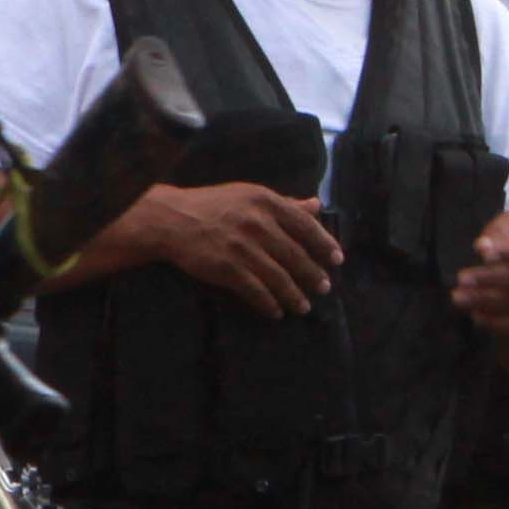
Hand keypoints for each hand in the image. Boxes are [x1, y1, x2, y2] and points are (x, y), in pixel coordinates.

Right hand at [133, 180, 339, 315]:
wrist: (171, 219)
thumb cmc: (213, 206)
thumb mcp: (250, 196)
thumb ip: (285, 203)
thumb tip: (316, 205)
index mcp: (266, 202)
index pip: (305, 225)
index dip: (324, 244)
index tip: (337, 260)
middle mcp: (257, 223)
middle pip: (296, 255)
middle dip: (313, 275)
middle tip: (324, 288)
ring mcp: (242, 247)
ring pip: (279, 277)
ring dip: (294, 295)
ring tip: (303, 307)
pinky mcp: (226, 267)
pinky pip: (255, 291)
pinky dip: (269, 304)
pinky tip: (276, 312)